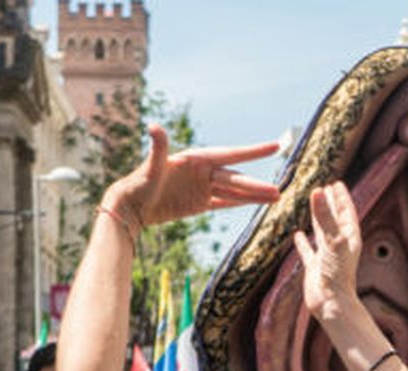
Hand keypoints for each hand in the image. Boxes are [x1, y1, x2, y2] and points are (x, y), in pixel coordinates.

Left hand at [102, 125, 279, 231]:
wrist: (129, 206)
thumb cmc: (138, 185)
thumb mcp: (150, 168)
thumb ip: (157, 148)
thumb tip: (154, 127)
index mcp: (195, 160)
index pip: (230, 155)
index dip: (252, 152)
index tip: (274, 146)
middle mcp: (202, 172)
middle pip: (235, 178)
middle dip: (256, 185)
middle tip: (279, 191)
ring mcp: (201, 188)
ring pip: (233, 191)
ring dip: (253, 195)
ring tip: (276, 198)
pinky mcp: (198, 203)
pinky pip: (224, 202)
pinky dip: (239, 202)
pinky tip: (256, 203)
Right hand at [292, 182, 362, 319]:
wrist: (332, 303)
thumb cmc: (338, 274)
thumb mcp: (333, 240)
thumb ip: (325, 217)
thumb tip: (317, 191)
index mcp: (350, 238)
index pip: (346, 212)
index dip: (341, 198)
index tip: (336, 183)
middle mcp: (339, 245)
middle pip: (335, 219)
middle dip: (331, 204)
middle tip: (325, 188)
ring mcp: (327, 256)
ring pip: (322, 232)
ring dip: (318, 219)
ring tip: (312, 205)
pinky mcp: (314, 267)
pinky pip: (308, 251)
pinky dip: (303, 242)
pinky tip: (298, 234)